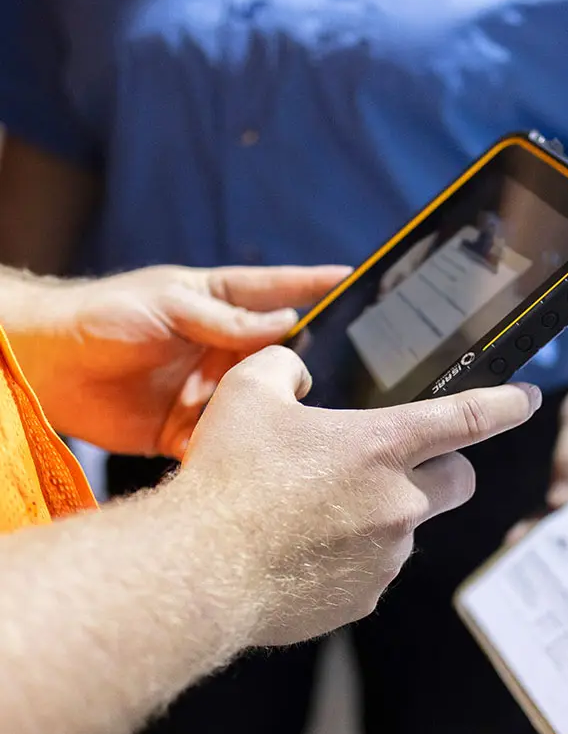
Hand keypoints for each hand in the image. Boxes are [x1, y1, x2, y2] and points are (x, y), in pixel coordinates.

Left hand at [9, 264, 347, 457]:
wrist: (46, 369)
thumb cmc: (101, 316)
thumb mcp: (169, 304)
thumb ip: (228, 320)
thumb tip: (288, 325)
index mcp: (219, 305)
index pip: (278, 291)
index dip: (315, 284)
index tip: (355, 277)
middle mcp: (222, 348)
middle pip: (278, 356)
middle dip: (303, 365)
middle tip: (329, 373)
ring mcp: (209, 389)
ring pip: (260, 403)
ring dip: (275, 412)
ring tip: (300, 422)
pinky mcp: (190, 428)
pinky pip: (225, 442)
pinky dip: (238, 450)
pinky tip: (256, 455)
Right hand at [177, 347, 541, 645]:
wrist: (199, 572)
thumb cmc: (226, 479)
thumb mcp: (247, 396)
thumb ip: (283, 369)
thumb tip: (297, 373)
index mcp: (384, 446)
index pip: (469, 417)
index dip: (507, 405)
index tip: (528, 400)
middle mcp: (400, 502)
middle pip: (460, 481)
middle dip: (445, 470)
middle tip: (398, 466)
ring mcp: (387, 556)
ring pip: (409, 527)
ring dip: (384, 514)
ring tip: (318, 512)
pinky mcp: (366, 597)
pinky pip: (375, 568)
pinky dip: (355, 555)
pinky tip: (306, 550)